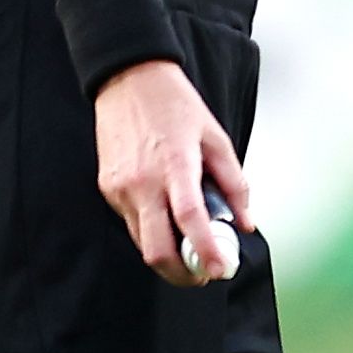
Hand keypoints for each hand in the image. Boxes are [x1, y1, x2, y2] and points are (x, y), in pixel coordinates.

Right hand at [92, 58, 252, 285]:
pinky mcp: (107, 189)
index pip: (189, 219)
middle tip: (203, 273)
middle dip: (182, 273)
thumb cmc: (175, 106)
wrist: (129, 79)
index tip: (219, 270)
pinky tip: (166, 212)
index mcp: (175, 165)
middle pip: (157, 250)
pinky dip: (152, 230)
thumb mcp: (216, 138)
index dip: (205, 251)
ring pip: (142, 242)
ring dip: (167, 253)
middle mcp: (142, 182)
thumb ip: (234, 184)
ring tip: (190, 241)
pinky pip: (132, 223)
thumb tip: (245, 223)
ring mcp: (120, 188)